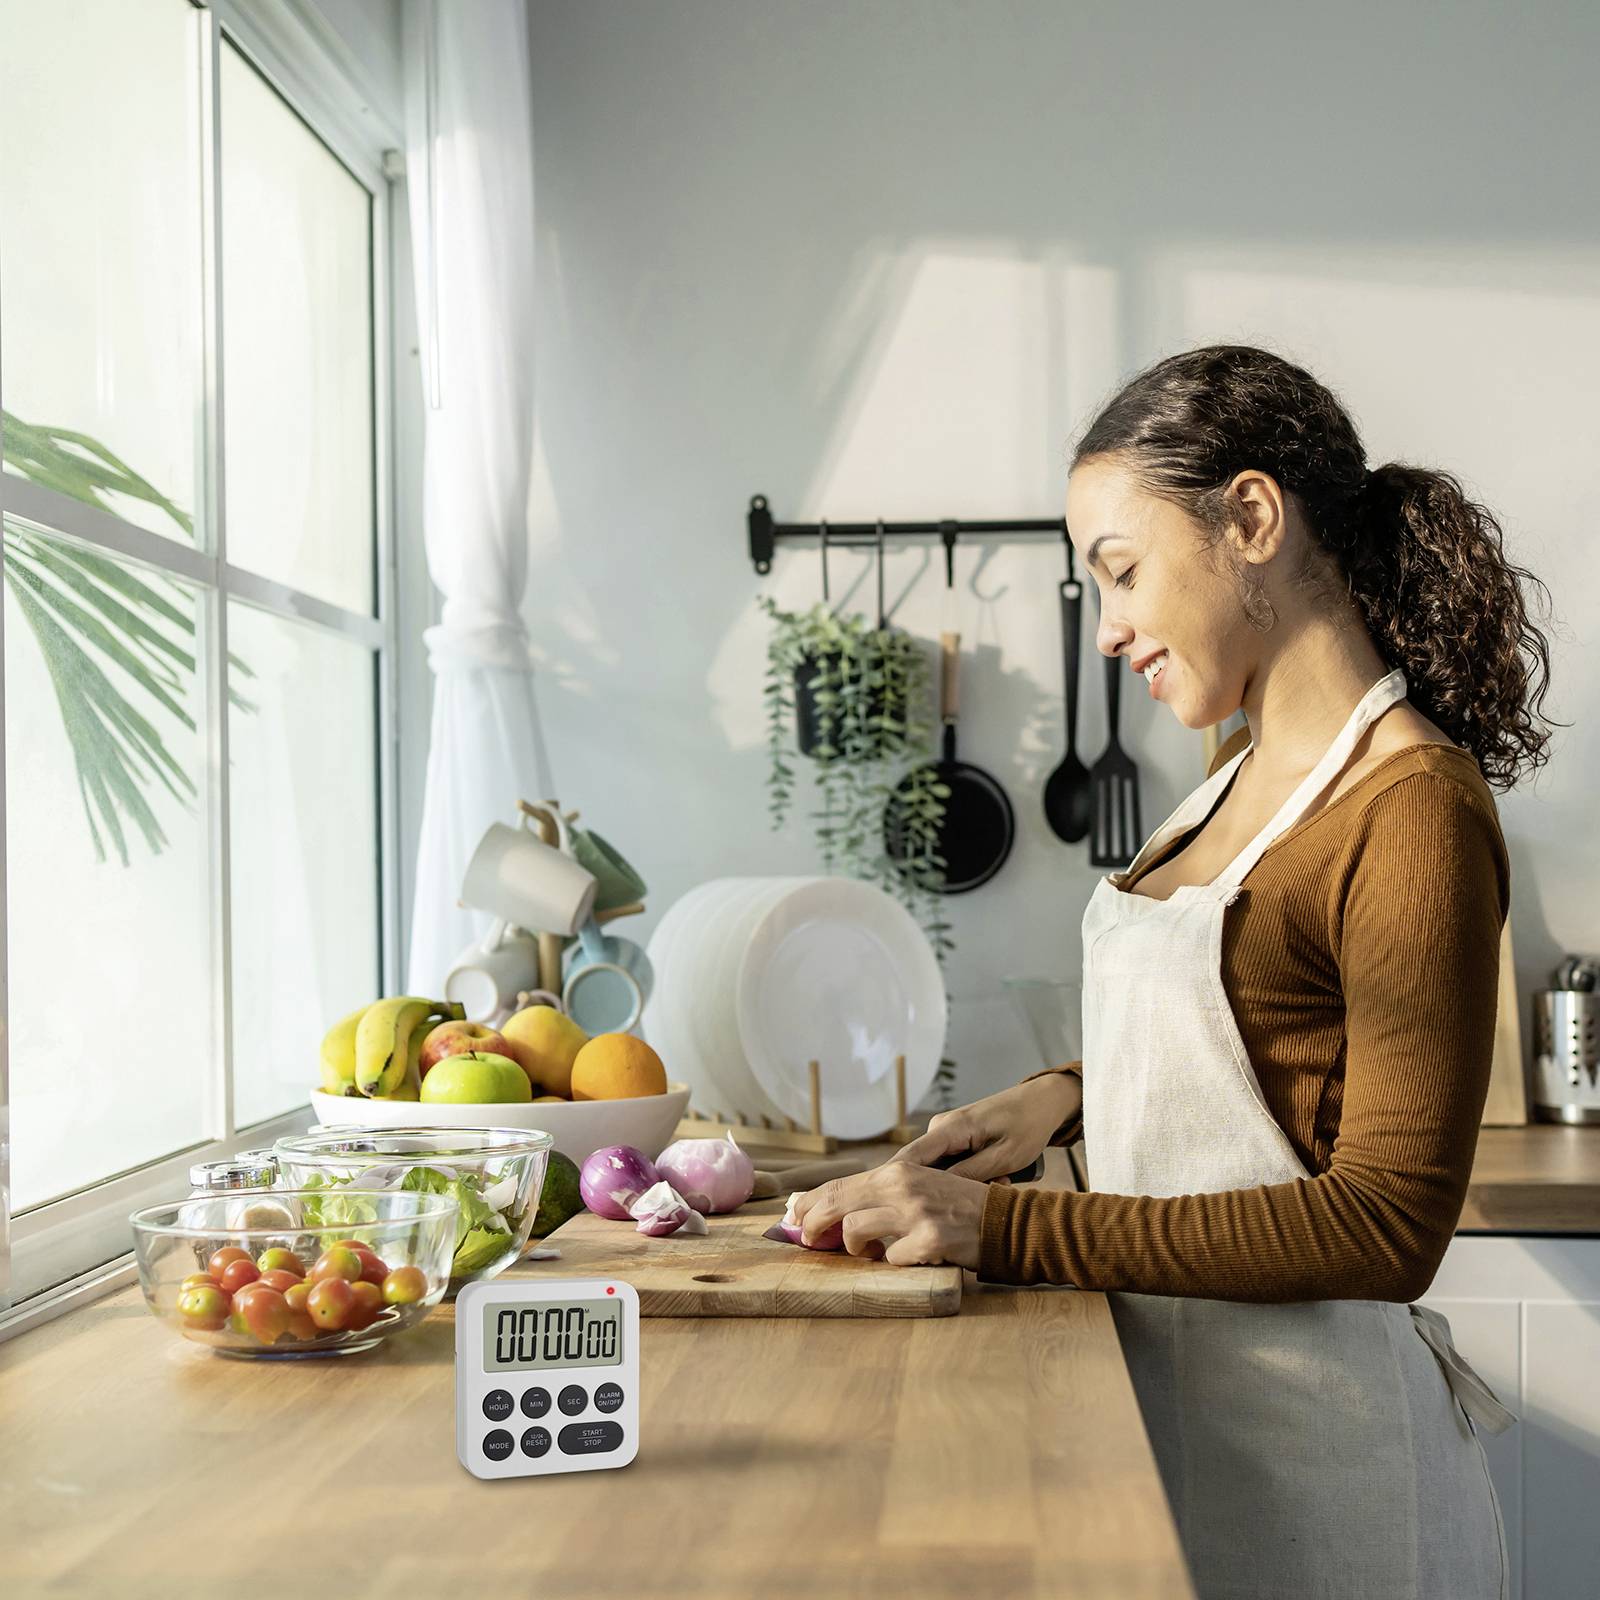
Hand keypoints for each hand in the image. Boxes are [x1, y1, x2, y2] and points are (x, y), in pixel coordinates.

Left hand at [788, 1161, 989, 1268]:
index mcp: (897, 1171)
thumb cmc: (957, 1206)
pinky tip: (910, 1259)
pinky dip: (895, 1264)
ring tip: (868, 1253)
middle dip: (812, 1225)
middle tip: (808, 1241)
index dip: (809, 1202)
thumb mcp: (918, 1187)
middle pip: (835, 1204)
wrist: (1004, 1221)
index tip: (792, 1216)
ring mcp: (915, 1213)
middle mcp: (902, 1186)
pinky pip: (891, 1259)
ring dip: (854, 1249)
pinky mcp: (929, 1241)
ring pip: (855, 1231)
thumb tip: (833, 1210)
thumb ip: (881, 1195)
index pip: (838, 1184)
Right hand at [891, 1074, 1077, 1182]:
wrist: (1043, 1101)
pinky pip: (951, 1163)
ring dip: (965, 1183)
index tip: (899, 1212)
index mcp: (950, 1128)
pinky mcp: (954, 1137)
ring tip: (1003, 1180)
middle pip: (924, 1170)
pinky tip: (998, 1175)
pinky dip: (970, 1175)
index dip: (897, 1185)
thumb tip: (937, 1194)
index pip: (908, 1159)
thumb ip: (970, 1174)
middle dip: (950, 1190)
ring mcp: (946, 1132)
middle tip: (992, 1190)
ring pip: (941, 1170)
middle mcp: (940, 1127)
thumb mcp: (1005, 1156)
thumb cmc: (1029, 1125)